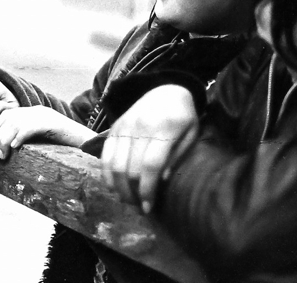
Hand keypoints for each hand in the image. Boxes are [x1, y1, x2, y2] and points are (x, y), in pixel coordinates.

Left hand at [0, 106, 94, 158]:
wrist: (88, 143)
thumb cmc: (65, 147)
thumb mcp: (42, 141)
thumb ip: (26, 140)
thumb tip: (9, 150)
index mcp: (33, 114)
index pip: (7, 114)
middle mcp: (37, 112)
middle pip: (8, 118)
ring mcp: (45, 116)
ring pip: (16, 123)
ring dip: (5, 140)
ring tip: (3, 155)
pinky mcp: (52, 123)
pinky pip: (31, 126)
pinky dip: (20, 135)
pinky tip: (16, 147)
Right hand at [100, 85, 198, 213]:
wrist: (165, 88)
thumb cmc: (183, 116)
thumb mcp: (191, 134)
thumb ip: (177, 156)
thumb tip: (160, 181)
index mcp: (164, 130)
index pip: (150, 166)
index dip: (147, 190)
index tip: (149, 208)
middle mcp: (140, 127)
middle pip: (129, 168)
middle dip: (132, 193)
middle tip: (139, 208)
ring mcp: (124, 126)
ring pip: (114, 164)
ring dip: (118, 187)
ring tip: (127, 200)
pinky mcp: (114, 127)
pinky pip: (105, 154)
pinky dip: (106, 173)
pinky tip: (114, 186)